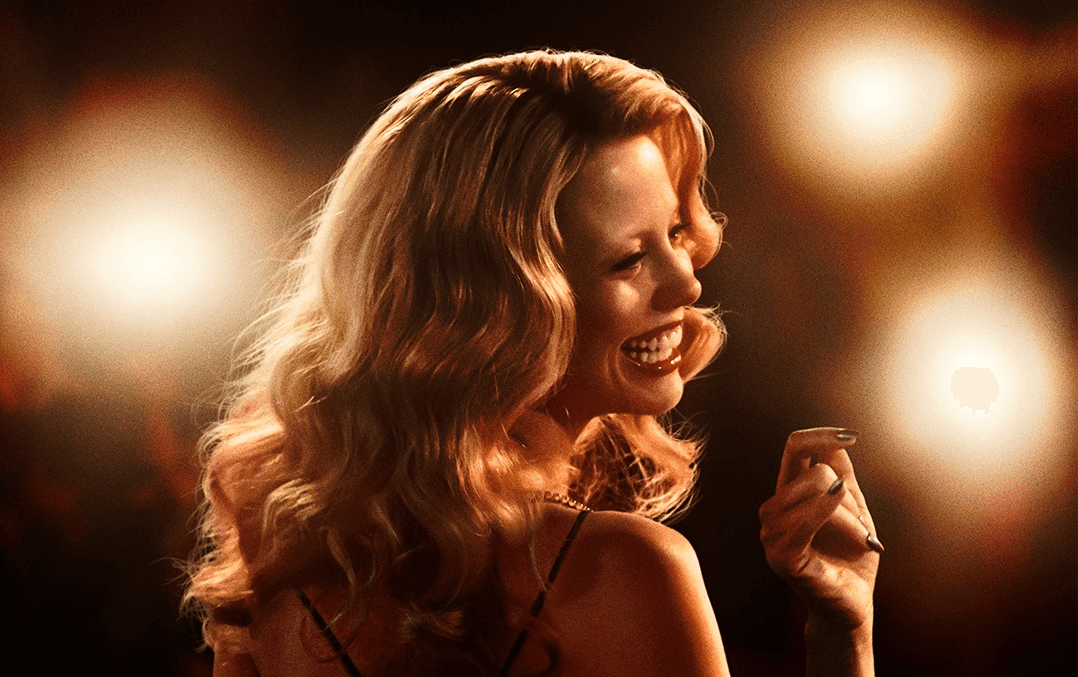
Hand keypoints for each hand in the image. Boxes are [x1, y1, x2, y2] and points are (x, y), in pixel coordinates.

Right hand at [759, 427, 880, 630]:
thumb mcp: (855, 511)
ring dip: (846, 514)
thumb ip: (844, 476)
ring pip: (809, 493)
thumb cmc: (852, 559)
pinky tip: (841, 507)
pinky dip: (820, 511)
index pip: (794, 448)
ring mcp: (772, 534)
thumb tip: (838, 441)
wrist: (853, 604)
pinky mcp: (780, 558)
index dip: (819, 436)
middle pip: (811, 472)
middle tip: (864, 529)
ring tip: (862, 540)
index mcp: (790, 495)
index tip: (852, 435)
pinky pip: (798, 525)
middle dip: (845, 494)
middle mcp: (774, 510)